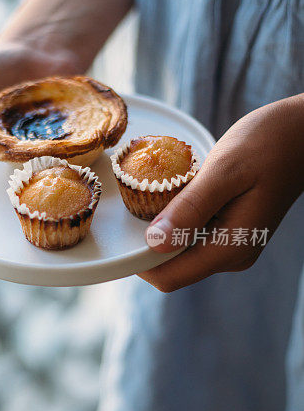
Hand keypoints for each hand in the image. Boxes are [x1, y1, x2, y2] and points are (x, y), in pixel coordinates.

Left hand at [138, 94, 303, 291]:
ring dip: (163, 227)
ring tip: (165, 190)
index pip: (169, 276)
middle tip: (143, 198)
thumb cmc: (268, 144)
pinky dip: (178, 218)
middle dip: (149, 241)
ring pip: (179, 252)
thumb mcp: (226, 169)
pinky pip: (192, 236)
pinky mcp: (230, 233)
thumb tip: (155, 242)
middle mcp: (231, 256)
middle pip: (171, 267)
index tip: (124, 228)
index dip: (139, 259)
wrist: (302, 134)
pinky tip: (181, 191)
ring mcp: (232, 246)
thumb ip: (191, 207)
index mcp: (231, 247)